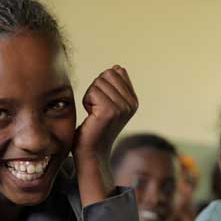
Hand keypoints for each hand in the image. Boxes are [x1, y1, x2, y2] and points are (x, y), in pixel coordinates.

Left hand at [73, 66, 137, 205]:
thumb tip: (117, 67)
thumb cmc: (94, 128)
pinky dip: (86, 102)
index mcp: (133, 100)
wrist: (91, 153)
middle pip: (107, 75)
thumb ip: (114, 86)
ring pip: (98, 82)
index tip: (101, 104)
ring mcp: (122, 107)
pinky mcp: (110, 111)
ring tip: (94, 114)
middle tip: (96, 109)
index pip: (115, 72)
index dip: (102, 85)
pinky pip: (92, 92)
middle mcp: (131, 103)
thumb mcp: (107, 104)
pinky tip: (91, 117)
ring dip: (90, 97)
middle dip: (95, 89)